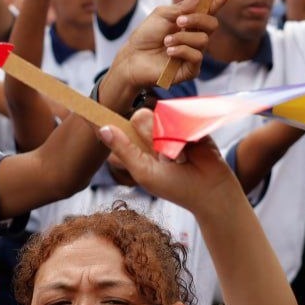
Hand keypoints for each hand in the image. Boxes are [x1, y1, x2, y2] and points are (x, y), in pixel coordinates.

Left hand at [98, 108, 237, 212]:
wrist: (211, 189)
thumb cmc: (175, 186)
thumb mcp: (143, 171)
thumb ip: (124, 149)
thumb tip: (103, 129)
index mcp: (135, 146)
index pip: (116, 126)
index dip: (107, 120)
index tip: (93, 115)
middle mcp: (151, 133)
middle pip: (139, 117)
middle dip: (151, 136)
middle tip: (164, 157)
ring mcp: (171, 125)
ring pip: (160, 116)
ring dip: (170, 137)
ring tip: (180, 155)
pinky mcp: (189, 120)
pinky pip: (181, 117)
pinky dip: (186, 134)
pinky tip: (192, 147)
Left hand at [111, 0, 228, 91]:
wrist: (133, 57)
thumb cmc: (146, 36)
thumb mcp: (162, 15)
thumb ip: (181, 7)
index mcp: (190, 22)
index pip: (209, 10)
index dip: (219, 0)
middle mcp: (195, 36)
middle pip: (212, 24)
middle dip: (197, 19)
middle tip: (179, 21)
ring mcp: (194, 53)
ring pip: (203, 40)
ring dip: (183, 37)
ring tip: (166, 41)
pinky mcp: (191, 69)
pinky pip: (197, 56)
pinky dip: (182, 50)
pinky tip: (169, 52)